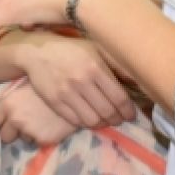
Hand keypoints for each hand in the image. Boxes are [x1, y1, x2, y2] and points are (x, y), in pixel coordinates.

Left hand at [0, 83, 76, 145]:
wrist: (74, 92)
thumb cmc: (48, 87)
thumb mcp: (26, 89)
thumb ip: (14, 102)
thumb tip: (5, 117)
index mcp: (7, 103)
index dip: (5, 123)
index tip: (12, 123)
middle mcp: (14, 117)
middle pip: (5, 136)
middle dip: (14, 134)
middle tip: (28, 126)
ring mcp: (28, 129)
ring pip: (24, 140)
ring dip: (31, 135)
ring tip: (44, 122)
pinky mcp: (42, 138)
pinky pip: (38, 143)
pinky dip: (44, 137)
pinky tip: (52, 126)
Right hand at [19, 36, 136, 127]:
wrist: (37, 52)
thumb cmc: (71, 49)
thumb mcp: (95, 49)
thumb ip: (116, 65)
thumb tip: (137, 79)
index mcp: (95, 67)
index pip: (118, 97)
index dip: (128, 111)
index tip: (131, 115)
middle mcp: (82, 81)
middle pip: (107, 111)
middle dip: (117, 119)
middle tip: (120, 120)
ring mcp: (66, 93)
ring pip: (92, 120)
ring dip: (102, 124)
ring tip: (105, 121)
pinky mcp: (54, 102)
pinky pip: (75, 120)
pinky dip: (86, 123)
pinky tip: (90, 118)